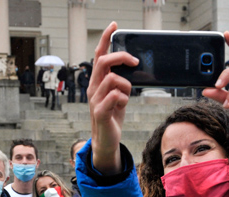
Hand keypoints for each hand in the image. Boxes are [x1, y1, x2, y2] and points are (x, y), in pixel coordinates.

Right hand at [88, 22, 139, 174]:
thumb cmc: (113, 115)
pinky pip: (115, 96)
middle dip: (121, 57)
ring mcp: (95, 100)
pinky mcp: (100, 112)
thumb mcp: (119, 93)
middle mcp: (93, 88)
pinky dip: (123, 99)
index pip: (99, 55)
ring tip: (125, 98)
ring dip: (125, 86)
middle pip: (103, 61)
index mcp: (98, 81)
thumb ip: (121, 79)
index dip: (105, 39)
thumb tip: (131, 65)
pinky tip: (122, 106)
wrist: (107, 139)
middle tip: (134, 62)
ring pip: (113, 79)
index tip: (114, 25)